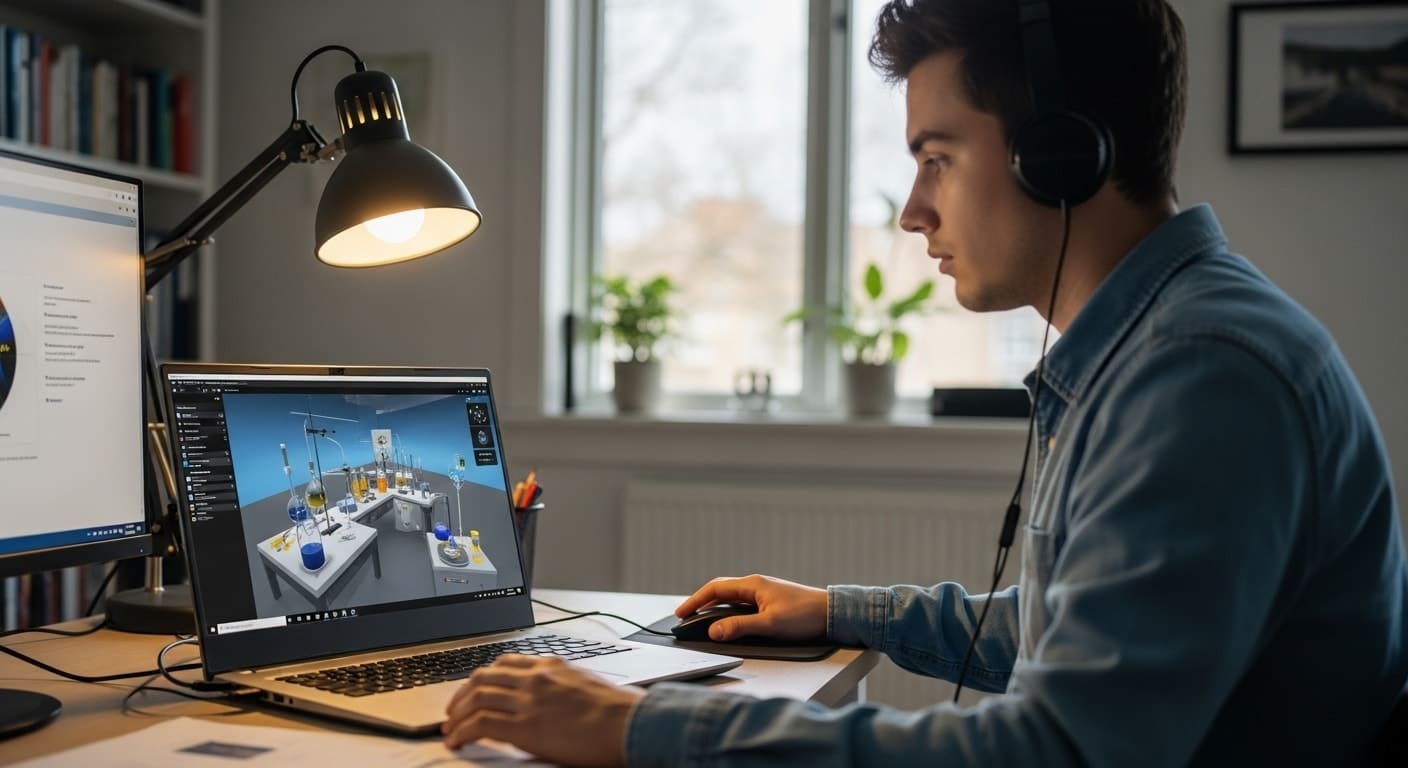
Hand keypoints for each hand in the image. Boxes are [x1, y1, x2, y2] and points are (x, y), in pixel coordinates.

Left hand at [443, 654, 644, 765]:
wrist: (629, 724)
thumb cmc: (619, 712)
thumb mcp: (586, 687)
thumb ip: (562, 688)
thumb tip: (551, 704)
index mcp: (552, 666)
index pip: (506, 662)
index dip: (483, 676)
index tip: (474, 688)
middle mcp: (536, 678)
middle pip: (484, 677)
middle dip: (462, 694)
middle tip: (453, 710)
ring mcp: (529, 701)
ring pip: (477, 697)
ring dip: (456, 714)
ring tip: (450, 729)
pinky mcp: (525, 727)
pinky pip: (481, 724)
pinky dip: (462, 732)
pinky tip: (457, 740)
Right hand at [675, 574, 827, 641]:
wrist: (832, 613)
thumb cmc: (805, 616)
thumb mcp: (770, 624)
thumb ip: (740, 627)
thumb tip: (714, 631)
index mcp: (753, 585)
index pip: (715, 589)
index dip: (695, 600)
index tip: (681, 613)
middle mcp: (756, 585)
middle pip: (720, 590)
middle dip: (701, 602)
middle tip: (686, 616)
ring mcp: (764, 592)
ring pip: (731, 597)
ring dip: (714, 606)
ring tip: (701, 619)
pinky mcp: (771, 601)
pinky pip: (742, 603)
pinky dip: (728, 610)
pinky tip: (728, 620)